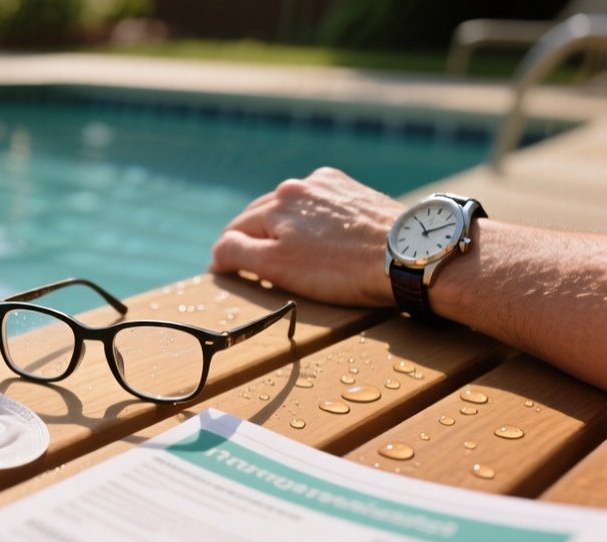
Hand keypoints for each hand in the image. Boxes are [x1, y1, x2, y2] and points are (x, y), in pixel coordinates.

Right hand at [209, 167, 403, 306]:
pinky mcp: (357, 192)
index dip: (227, 253)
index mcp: (276, 201)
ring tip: (290, 254)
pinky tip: (324, 241)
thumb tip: (217, 250)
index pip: (236, 229)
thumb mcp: (278, 266)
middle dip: (254, 238)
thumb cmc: (341, 268)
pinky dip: (316, 224)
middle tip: (251, 265)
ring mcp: (332, 186)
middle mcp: (301, 185)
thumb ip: (239, 253)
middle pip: (264, 215)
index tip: (224, 271)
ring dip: (286, 229)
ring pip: (295, 210)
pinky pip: (323, 208)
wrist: (408, 255)